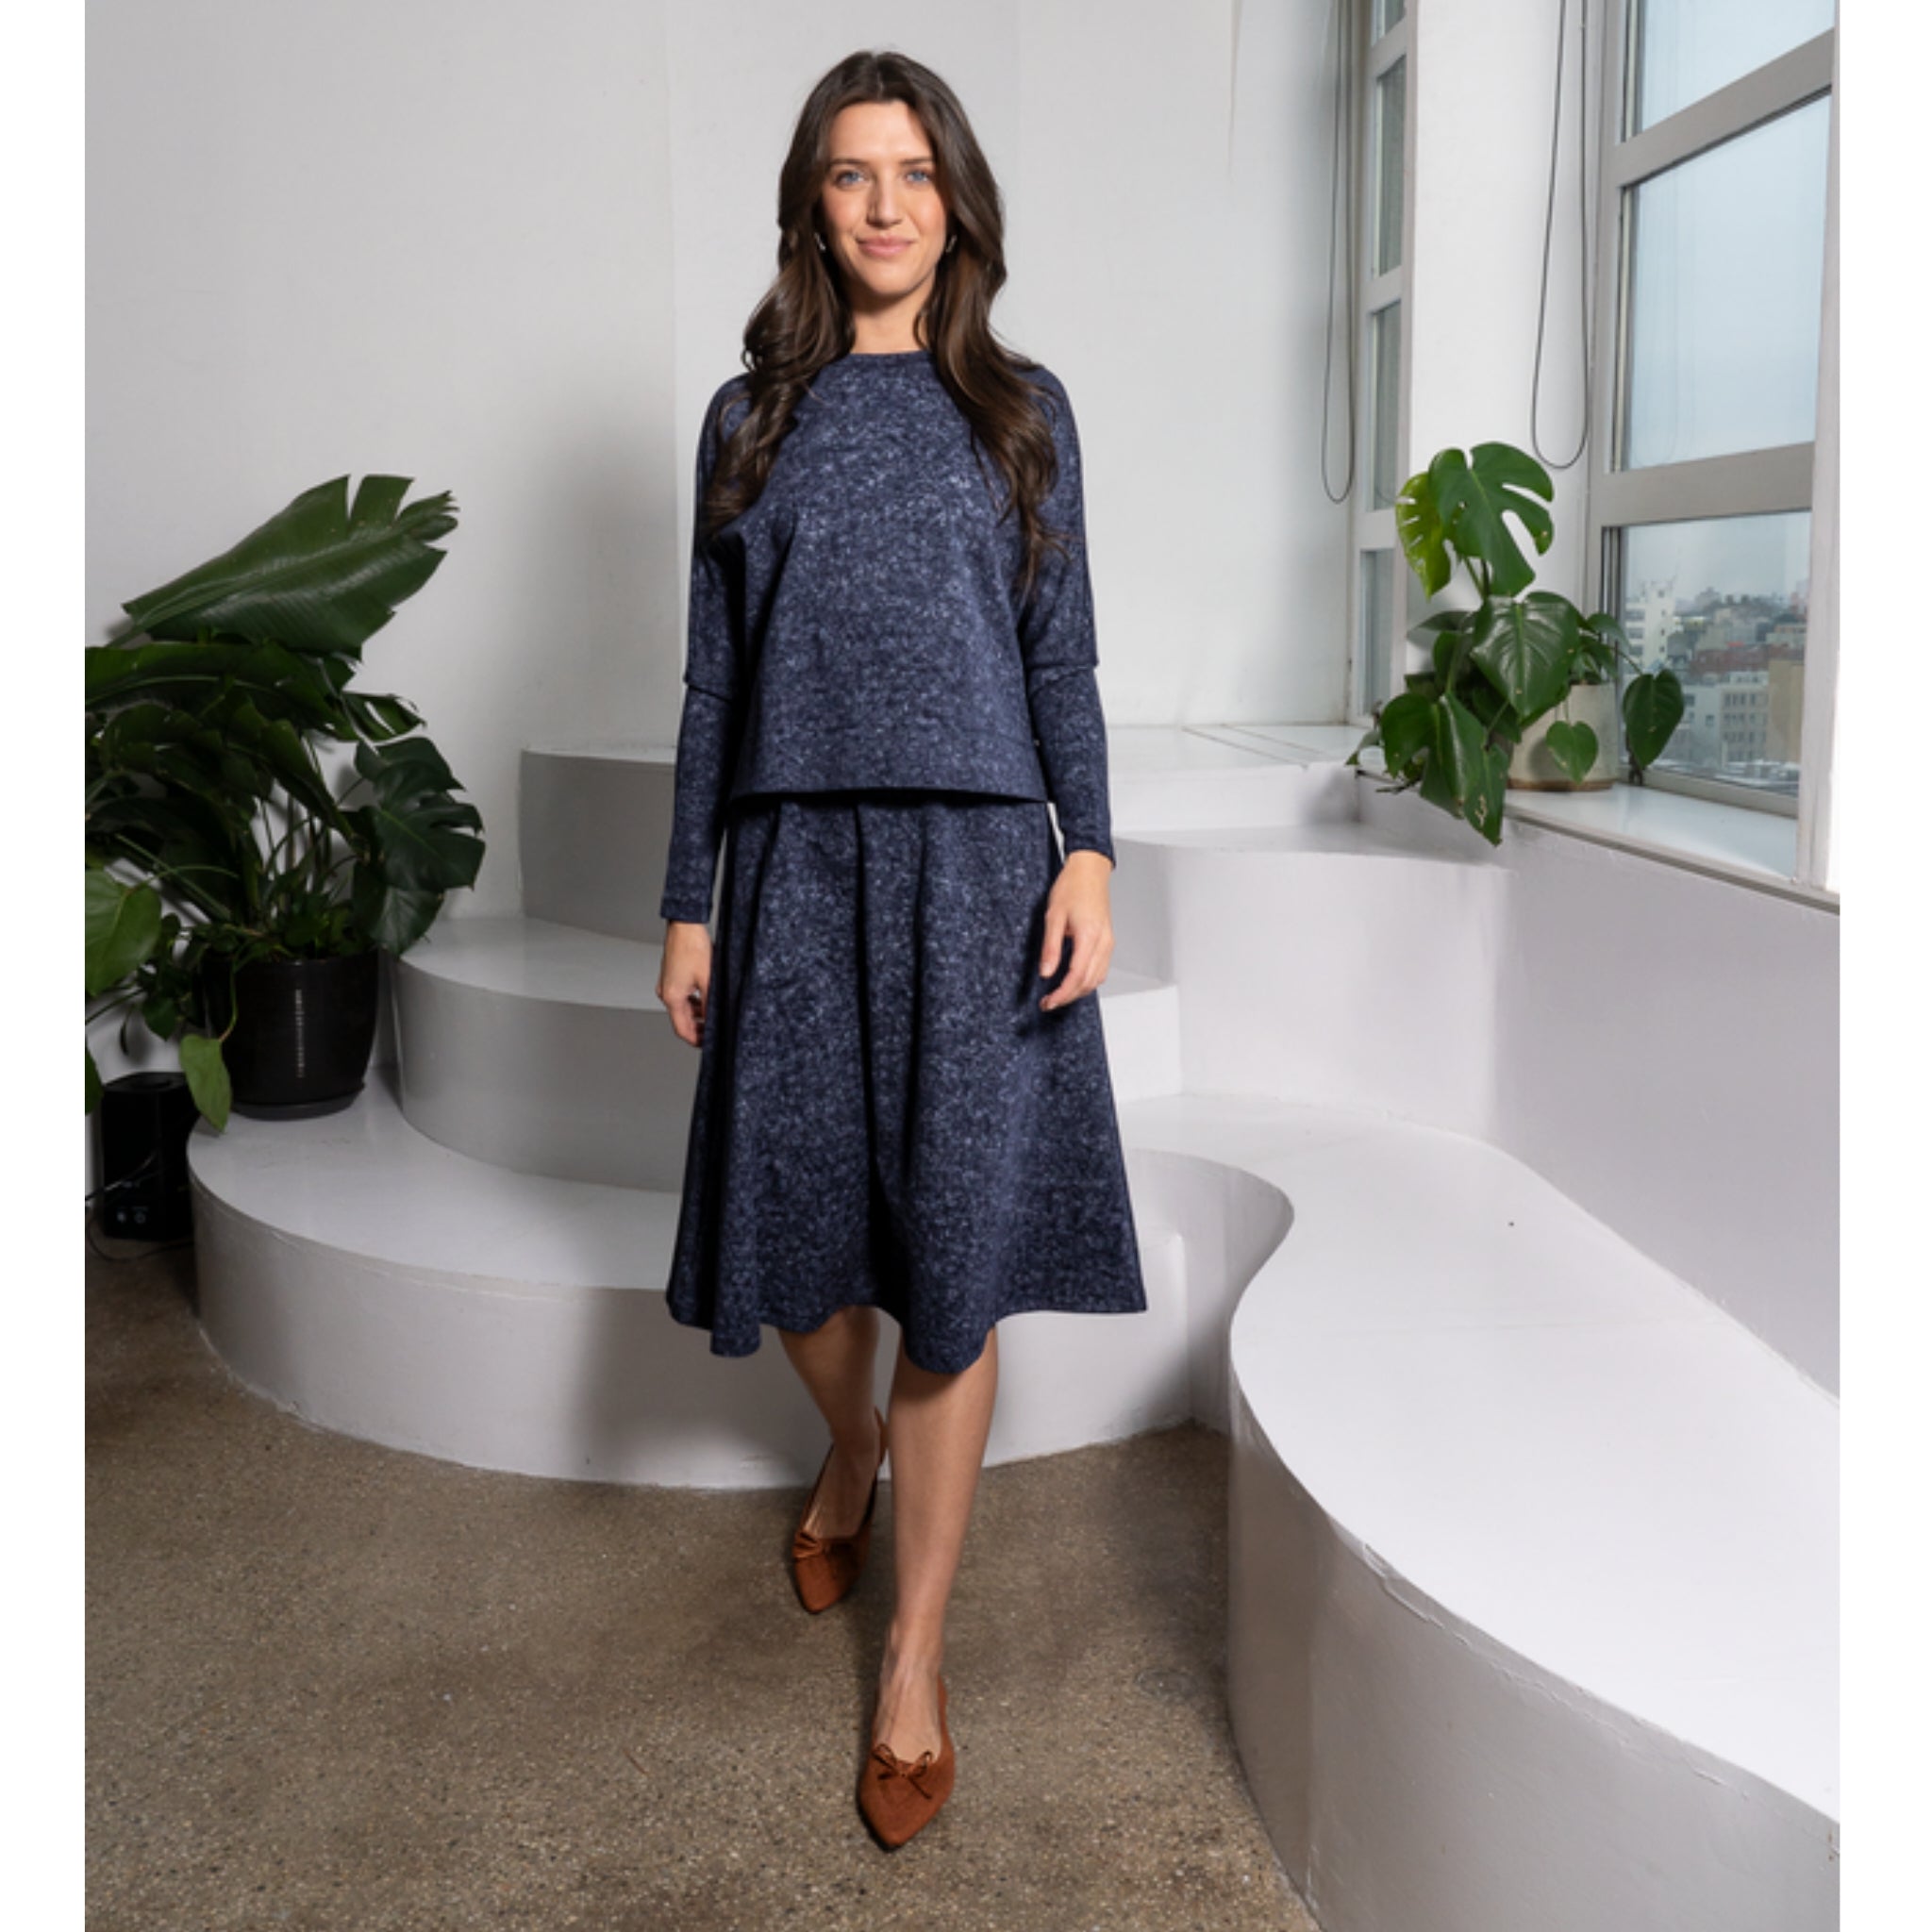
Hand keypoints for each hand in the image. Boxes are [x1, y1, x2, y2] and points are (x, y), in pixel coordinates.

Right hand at [657, 920, 713, 1046]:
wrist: (684, 926)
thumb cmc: (694, 948)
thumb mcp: (708, 981)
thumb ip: (710, 1005)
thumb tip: (715, 1021)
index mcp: (672, 997)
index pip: (682, 1030)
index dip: (697, 1040)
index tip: (710, 1044)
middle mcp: (666, 993)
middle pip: (681, 1020)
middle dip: (698, 1028)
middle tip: (715, 1032)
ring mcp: (667, 984)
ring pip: (682, 1008)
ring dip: (697, 1015)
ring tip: (714, 1015)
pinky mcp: (670, 977)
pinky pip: (681, 997)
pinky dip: (693, 1002)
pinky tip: (706, 998)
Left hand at [1038, 849, 1114, 1009]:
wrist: (1090, 870)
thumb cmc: (1072, 887)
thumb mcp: (1053, 916)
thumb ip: (1050, 948)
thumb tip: (1046, 973)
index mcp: (1089, 936)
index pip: (1077, 976)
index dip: (1062, 993)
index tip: (1048, 1002)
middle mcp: (1103, 942)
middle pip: (1088, 982)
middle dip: (1068, 997)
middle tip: (1048, 1002)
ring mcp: (1108, 943)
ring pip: (1097, 978)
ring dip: (1078, 991)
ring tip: (1059, 995)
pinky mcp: (1108, 941)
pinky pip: (1101, 969)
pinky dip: (1088, 980)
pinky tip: (1074, 981)